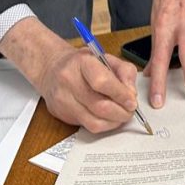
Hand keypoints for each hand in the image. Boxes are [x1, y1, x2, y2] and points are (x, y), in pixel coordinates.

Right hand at [0, 18, 138, 132]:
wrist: (52, 69)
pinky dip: (104, 125)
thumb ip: (124, 72)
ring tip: (121, 115)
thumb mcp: (106, 57)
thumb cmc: (82, 64)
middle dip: (121, 112)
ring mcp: (63, 100)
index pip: (103, 82)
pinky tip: (108, 118)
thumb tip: (131, 93)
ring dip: (114, 122)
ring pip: (94, 122)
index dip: (121, 94)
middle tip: (130, 111)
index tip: (132, 101)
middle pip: (99, 106)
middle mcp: (69, 81)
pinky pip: (87, 127)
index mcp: (82, 62)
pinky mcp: (61, 114)